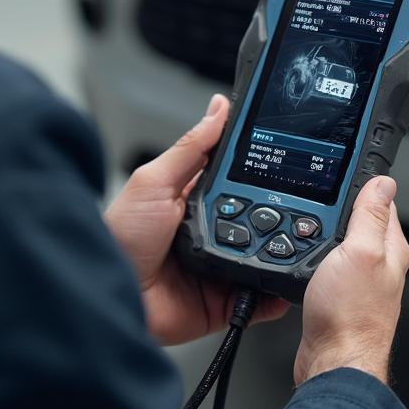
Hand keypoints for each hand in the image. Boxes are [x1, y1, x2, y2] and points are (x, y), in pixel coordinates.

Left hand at [104, 94, 288, 345]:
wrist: (109, 293)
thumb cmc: (119, 236)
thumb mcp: (154, 181)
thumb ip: (190, 147)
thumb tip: (218, 107)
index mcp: (194, 198)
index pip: (237, 177)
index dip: (260, 168)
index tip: (287, 156)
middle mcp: (211, 231)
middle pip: (258, 216)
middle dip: (278, 211)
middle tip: (299, 203)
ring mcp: (219, 266)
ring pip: (264, 255)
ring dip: (280, 250)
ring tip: (300, 241)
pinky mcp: (223, 300)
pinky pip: (258, 298)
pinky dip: (276, 293)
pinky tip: (287, 283)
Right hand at [294, 176, 408, 386]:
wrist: (333, 362)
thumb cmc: (350, 315)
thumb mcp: (360, 252)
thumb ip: (371, 216)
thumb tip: (383, 183)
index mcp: (391, 249)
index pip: (382, 203)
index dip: (364, 185)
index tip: (344, 173)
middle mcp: (379, 265)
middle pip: (359, 222)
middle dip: (339, 209)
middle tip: (318, 198)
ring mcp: (359, 282)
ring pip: (341, 244)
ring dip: (323, 233)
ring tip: (307, 224)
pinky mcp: (339, 297)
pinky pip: (327, 266)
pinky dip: (314, 256)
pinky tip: (303, 257)